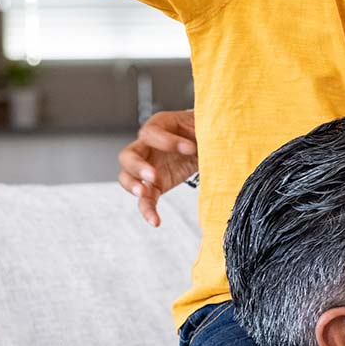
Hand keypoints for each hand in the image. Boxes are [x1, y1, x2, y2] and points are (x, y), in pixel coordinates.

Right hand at [117, 109, 198, 226]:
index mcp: (159, 125)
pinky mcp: (155, 186)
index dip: (167, 141)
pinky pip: (146, 199)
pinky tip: (156, 221)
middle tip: (152, 175)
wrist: (208, 143)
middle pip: (128, 155)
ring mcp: (148, 167)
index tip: (190, 147)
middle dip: (137, 166)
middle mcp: (147, 146)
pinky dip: (148, 210)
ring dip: (132, 186)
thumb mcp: (204, 124)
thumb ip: (205, 129)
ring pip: (127, 177)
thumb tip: (217, 135)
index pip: (151, 132)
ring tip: (143, 193)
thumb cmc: (204, 129)